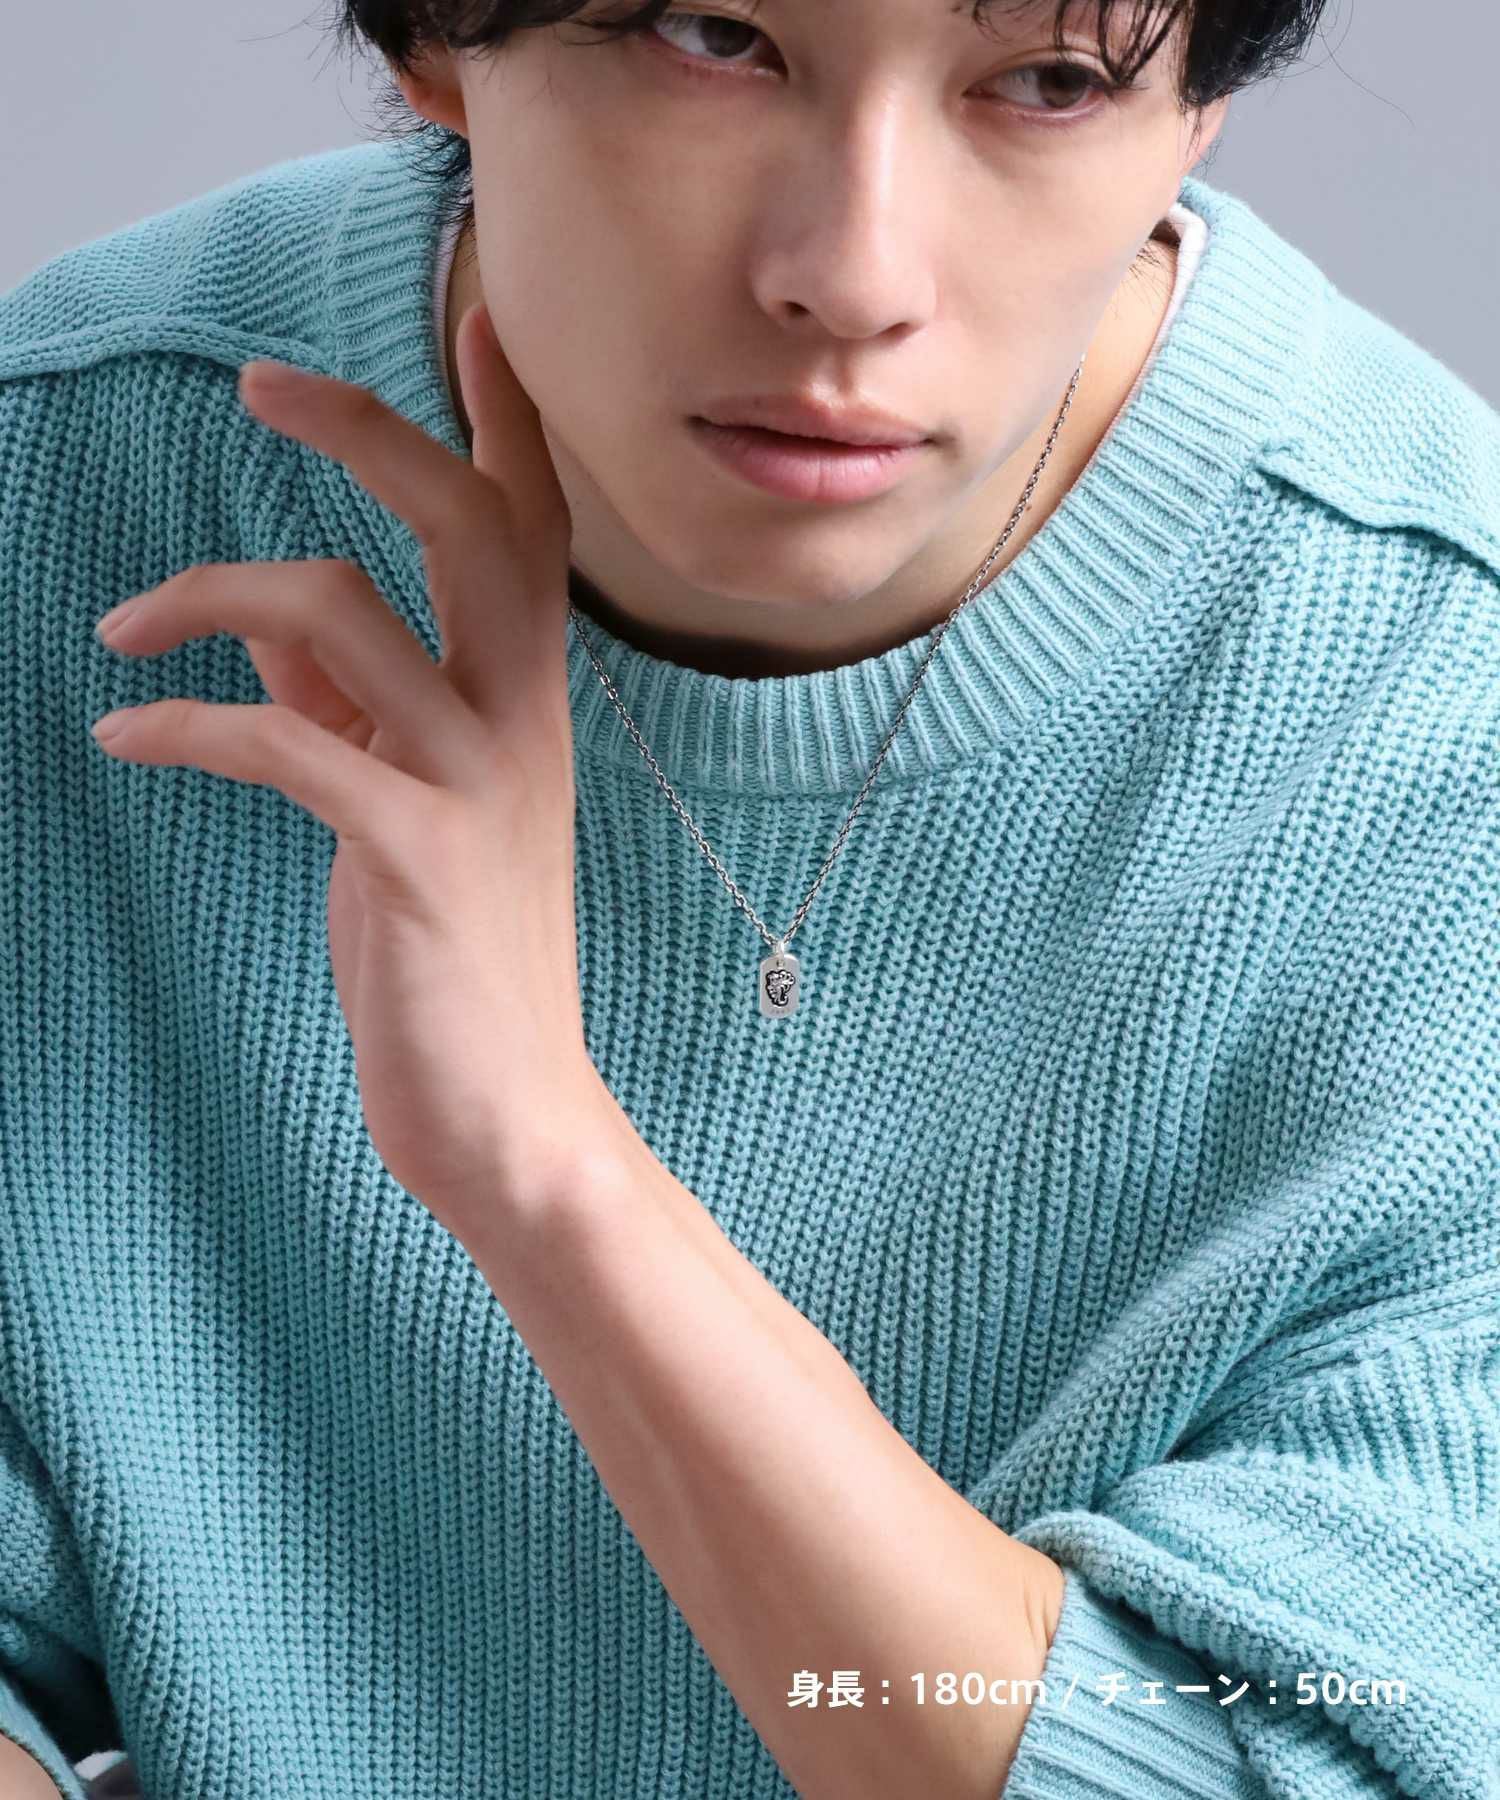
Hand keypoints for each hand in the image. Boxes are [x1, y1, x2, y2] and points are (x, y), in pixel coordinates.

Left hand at [90, 303, 602, 1238]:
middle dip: (369, 434)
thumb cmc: (462, 962)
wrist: (512, 1116)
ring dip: (204, 597)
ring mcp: (476, 785)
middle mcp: (521, 723)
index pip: (533, 532)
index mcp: (529, 705)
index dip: (506, 422)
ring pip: (342, 613)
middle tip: (262, 390)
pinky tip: (123, 740)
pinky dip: (185, 727)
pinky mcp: (416, 859)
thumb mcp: (418, 816)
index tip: (477, 320)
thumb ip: (367, 717)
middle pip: (469, 524)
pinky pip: (285, 744)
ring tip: (120, 629)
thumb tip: (281, 639)